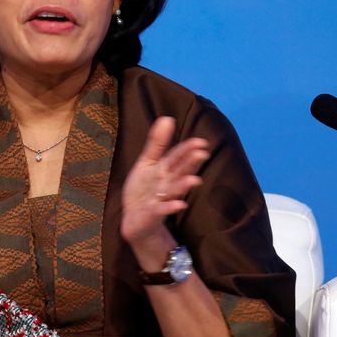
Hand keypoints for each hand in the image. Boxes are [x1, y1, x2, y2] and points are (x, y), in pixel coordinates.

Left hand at [120, 117, 208, 246]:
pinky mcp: (153, 214)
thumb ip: (157, 143)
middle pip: (179, 172)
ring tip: (195, 179)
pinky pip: (161, 210)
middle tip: (202, 154)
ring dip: (183, 185)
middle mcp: (166, 184)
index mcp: (165, 170)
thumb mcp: (147, 162)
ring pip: (173, 191)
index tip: (200, 142)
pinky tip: (180, 205)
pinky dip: (170, 207)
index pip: (177, 157)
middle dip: (189, 164)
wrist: (134, 219)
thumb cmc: (143, 189)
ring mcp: (161, 199)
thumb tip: (167, 118)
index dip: (187, 150)